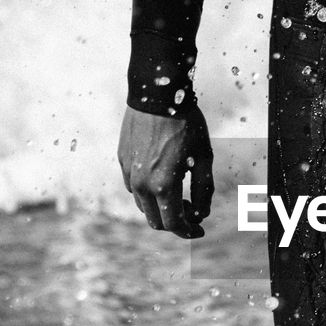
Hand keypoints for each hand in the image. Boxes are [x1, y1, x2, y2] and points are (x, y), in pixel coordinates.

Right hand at [118, 105, 213, 237]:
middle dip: (175, 221)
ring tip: (178, 192)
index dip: (188, 231)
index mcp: (163, 186)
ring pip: (143, 205)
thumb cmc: (186, 124)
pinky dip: (148, 191)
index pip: (173, 224)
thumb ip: (204, 191)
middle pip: (155, 220)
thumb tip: (202, 214)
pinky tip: (162, 176)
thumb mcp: (204, 157)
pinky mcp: (122, 161)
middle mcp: (141, 184)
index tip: (199, 230)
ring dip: (160, 206)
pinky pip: (133, 187)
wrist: (157, 94)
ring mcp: (128, 173)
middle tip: (191, 208)